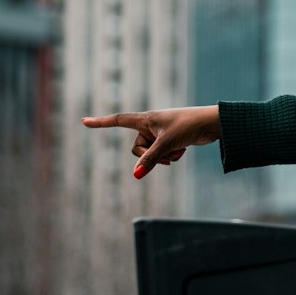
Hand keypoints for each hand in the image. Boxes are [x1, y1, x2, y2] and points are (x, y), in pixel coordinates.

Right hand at [82, 105, 220, 177]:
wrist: (211, 124)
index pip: (118, 120)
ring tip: (178, 150)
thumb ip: (150, 160)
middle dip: (150, 156)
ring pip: (150, 154)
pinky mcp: (169, 140)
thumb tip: (136, 176)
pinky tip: (183, 150)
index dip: (101, 122)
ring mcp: (159, 133)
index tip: (84, 121)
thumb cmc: (188, 126)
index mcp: (146, 119)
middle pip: (137, 148)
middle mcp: (150, 125)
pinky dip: (170, 156)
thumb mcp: (166, 144)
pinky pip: (161, 155)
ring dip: (163, 157)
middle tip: (167, 152)